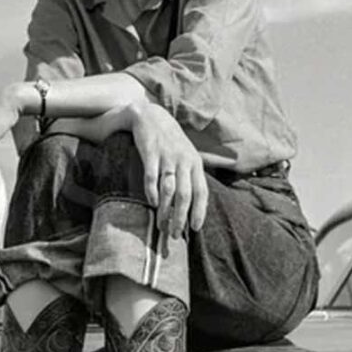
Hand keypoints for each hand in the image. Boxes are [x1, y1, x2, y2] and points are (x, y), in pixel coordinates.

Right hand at [128, 102, 207, 237]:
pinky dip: (151, 191)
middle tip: (175, 235)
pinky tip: (150, 203)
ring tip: (161, 225)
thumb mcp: (186, 157)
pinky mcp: (151, 153)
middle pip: (185, 195)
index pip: (201, 192)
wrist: (151, 117)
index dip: (199, 211)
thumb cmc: (171, 143)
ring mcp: (167, 157)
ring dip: (165, 210)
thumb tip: (191, 206)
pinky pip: (152, 176)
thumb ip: (190, 177)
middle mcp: (184, 161)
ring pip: (169, 189)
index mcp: (195, 164)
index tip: (194, 229)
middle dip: (180, 218)